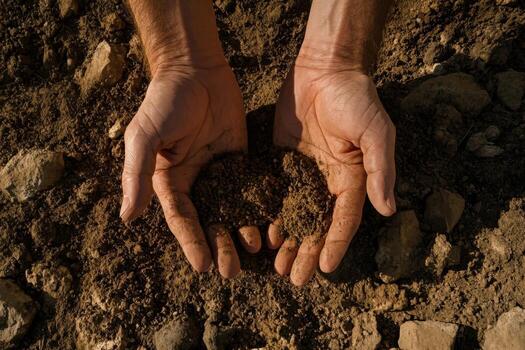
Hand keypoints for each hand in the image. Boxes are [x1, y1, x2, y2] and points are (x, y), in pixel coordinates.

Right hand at [120, 62, 252, 277]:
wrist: (196, 70)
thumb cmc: (166, 101)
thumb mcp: (145, 136)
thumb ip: (137, 174)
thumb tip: (128, 218)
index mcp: (170, 181)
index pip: (181, 219)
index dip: (191, 243)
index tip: (204, 266)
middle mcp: (196, 181)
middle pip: (209, 221)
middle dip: (220, 246)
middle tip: (233, 271)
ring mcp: (221, 172)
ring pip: (233, 209)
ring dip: (242, 232)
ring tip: (255, 252)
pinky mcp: (243, 160)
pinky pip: (252, 187)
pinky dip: (260, 207)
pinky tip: (272, 224)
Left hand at [273, 61, 395, 285]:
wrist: (325, 68)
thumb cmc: (355, 98)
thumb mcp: (375, 132)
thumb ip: (381, 169)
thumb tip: (389, 210)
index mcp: (352, 179)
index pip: (344, 220)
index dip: (335, 245)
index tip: (326, 271)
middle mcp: (328, 181)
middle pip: (316, 224)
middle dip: (307, 252)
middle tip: (294, 279)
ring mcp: (303, 173)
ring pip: (294, 214)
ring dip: (287, 240)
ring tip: (277, 265)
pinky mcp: (281, 161)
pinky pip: (275, 193)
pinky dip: (270, 214)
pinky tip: (262, 233)